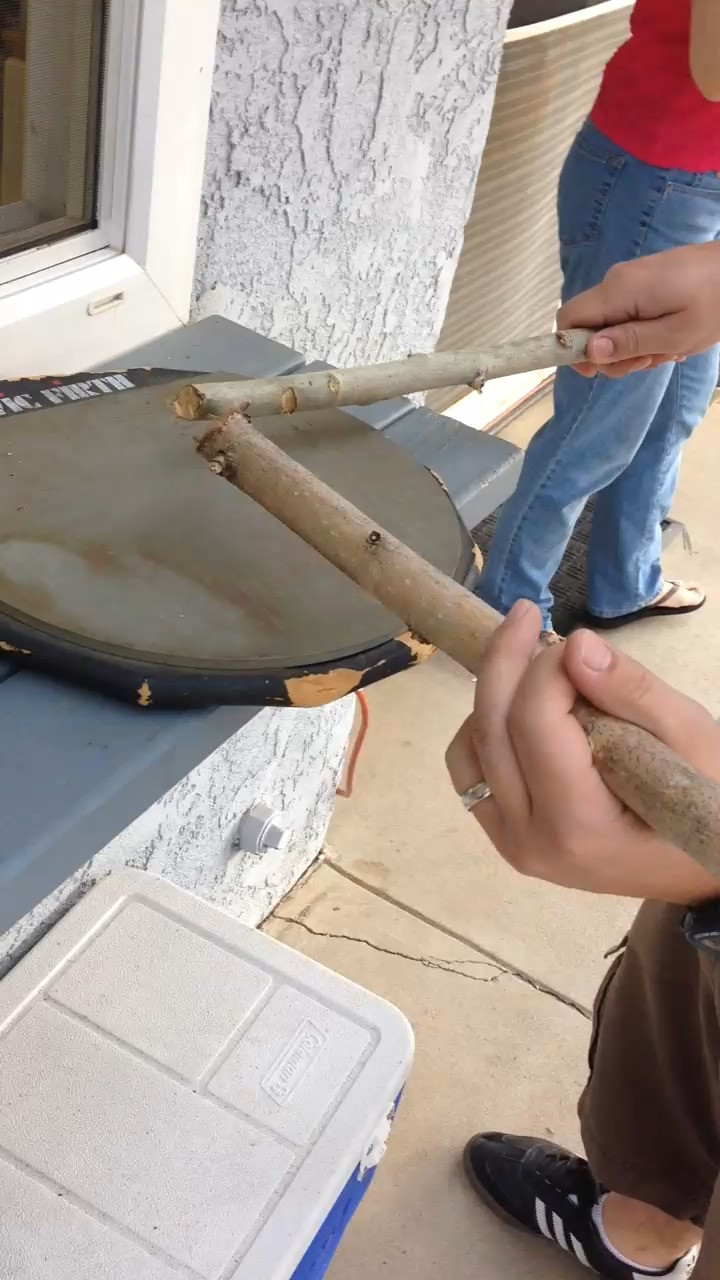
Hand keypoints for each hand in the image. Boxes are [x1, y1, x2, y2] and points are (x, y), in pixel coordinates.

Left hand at [445, 601, 719, 902]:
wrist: (703, 867)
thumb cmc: (708, 798)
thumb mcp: (691, 738)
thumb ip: (632, 692)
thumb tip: (574, 645)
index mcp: (580, 825)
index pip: (534, 725)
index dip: (546, 667)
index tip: (574, 637)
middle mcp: (532, 841)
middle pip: (491, 731)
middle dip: (503, 660)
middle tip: (526, 613)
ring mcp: (513, 844)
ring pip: (468, 751)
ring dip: (489, 696)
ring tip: (527, 661)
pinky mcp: (506, 839)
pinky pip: (471, 774)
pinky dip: (485, 730)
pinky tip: (519, 705)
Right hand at [557, 241, 719, 377]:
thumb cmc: (716, 303)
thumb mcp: (675, 334)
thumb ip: (629, 342)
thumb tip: (588, 352)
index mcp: (619, 291)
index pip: (567, 319)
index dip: (572, 349)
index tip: (600, 370)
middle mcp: (617, 281)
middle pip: (588, 326)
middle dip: (611, 354)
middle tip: (648, 361)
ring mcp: (631, 280)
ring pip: (610, 325)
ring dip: (632, 347)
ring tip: (667, 350)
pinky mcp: (645, 282)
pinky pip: (628, 315)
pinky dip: (644, 333)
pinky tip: (670, 337)